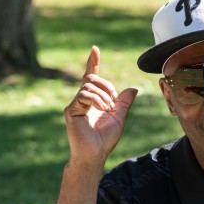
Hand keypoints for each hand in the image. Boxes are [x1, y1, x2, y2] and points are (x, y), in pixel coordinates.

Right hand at [64, 46, 136, 162]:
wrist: (95, 154)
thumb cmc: (105, 139)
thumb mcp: (119, 117)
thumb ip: (124, 103)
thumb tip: (133, 89)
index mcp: (93, 100)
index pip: (92, 77)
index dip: (93, 63)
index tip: (95, 49)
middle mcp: (82, 100)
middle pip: (92, 79)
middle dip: (106, 85)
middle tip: (114, 102)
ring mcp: (75, 104)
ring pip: (89, 86)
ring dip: (104, 96)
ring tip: (108, 109)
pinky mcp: (71, 110)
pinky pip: (84, 95)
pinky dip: (97, 100)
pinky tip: (102, 110)